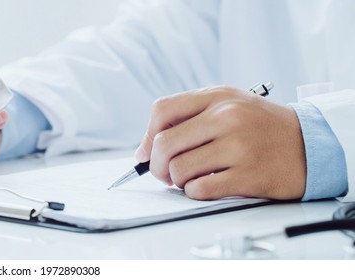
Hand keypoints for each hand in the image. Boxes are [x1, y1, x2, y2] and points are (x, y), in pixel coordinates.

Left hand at [134, 86, 305, 199]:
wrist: (310, 145)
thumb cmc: (262, 126)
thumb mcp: (229, 105)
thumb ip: (187, 118)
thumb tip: (144, 150)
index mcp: (218, 97)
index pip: (162, 109)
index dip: (148, 134)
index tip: (150, 150)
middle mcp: (227, 118)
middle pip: (164, 143)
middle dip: (156, 164)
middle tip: (164, 172)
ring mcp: (237, 147)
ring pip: (178, 169)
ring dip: (177, 180)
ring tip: (192, 177)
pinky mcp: (247, 176)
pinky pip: (199, 189)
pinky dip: (195, 192)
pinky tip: (207, 186)